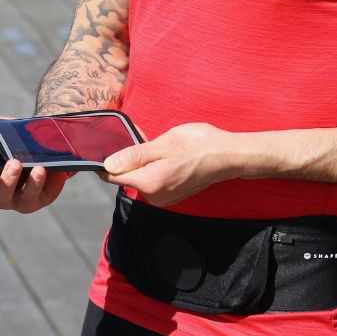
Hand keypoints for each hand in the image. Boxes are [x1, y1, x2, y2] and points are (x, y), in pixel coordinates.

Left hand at [100, 122, 233, 206]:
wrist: (229, 156)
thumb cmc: (200, 145)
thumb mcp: (163, 143)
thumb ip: (134, 156)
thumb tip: (108, 165)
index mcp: (150, 183)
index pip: (113, 176)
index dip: (108, 161)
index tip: (113, 145)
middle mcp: (155, 196)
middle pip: (127, 176)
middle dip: (130, 158)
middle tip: (144, 138)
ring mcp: (165, 198)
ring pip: (141, 178)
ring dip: (144, 162)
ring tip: (161, 145)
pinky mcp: (172, 195)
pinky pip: (153, 181)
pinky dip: (155, 167)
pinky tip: (167, 155)